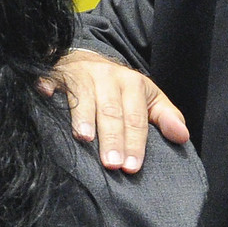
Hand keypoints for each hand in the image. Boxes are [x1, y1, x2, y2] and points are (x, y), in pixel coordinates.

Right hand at [41, 48, 189, 172]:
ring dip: (82, 116)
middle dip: (112, 138)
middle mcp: (107, 76)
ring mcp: (80, 74)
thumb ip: (165, 117)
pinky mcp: (57, 73)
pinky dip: (47, 87)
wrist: (86, 59)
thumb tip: (182, 137)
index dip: (134, 142)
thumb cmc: (120, 88)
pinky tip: (45, 96)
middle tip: (112, 164)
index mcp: (132, 84)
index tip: (132, 167)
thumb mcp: (147, 98)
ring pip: (83, 97)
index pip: (135, 118)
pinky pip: (52, 80)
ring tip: (84, 138)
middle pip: (111, 111)